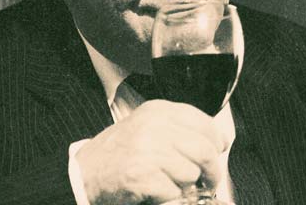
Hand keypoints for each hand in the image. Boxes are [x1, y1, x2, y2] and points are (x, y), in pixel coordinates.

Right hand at [76, 100, 229, 204]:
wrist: (85, 172)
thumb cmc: (121, 151)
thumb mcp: (150, 126)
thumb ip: (182, 128)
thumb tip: (220, 139)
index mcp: (159, 111)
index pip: (205, 123)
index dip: (217, 141)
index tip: (219, 151)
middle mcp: (154, 126)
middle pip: (204, 150)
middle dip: (212, 170)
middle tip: (210, 180)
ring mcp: (147, 150)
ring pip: (191, 173)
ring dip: (185, 185)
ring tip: (170, 181)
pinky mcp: (140, 175)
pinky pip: (173, 191)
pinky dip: (169, 196)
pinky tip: (155, 189)